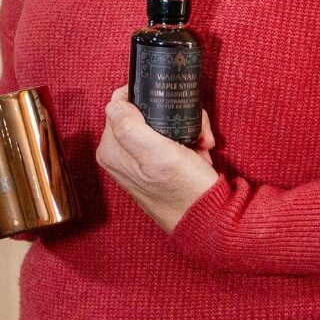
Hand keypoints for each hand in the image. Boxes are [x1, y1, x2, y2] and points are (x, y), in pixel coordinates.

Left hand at [95, 85, 219, 233]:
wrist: (209, 219)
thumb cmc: (186, 189)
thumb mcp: (160, 155)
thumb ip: (130, 128)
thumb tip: (114, 103)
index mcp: (111, 150)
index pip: (122, 103)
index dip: (149, 101)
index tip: (171, 109)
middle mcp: (118, 155)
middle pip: (141, 112)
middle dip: (170, 115)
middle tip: (193, 130)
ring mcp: (135, 161)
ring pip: (158, 123)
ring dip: (183, 128)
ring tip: (198, 143)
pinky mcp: (152, 165)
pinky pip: (167, 138)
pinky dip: (186, 140)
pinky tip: (197, 152)